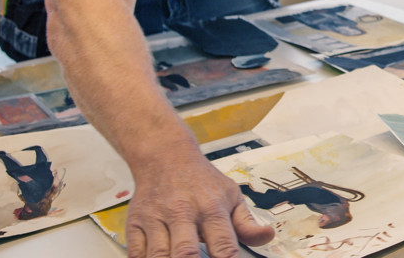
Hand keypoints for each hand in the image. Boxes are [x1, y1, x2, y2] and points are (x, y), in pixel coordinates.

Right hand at [125, 151, 273, 257]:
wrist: (165, 156)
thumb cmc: (201, 181)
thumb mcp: (231, 196)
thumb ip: (246, 223)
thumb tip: (267, 236)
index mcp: (212, 209)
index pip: (223, 245)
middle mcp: (183, 213)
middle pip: (185, 252)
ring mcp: (156, 219)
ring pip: (158, 256)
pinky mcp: (135, 223)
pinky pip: (136, 253)